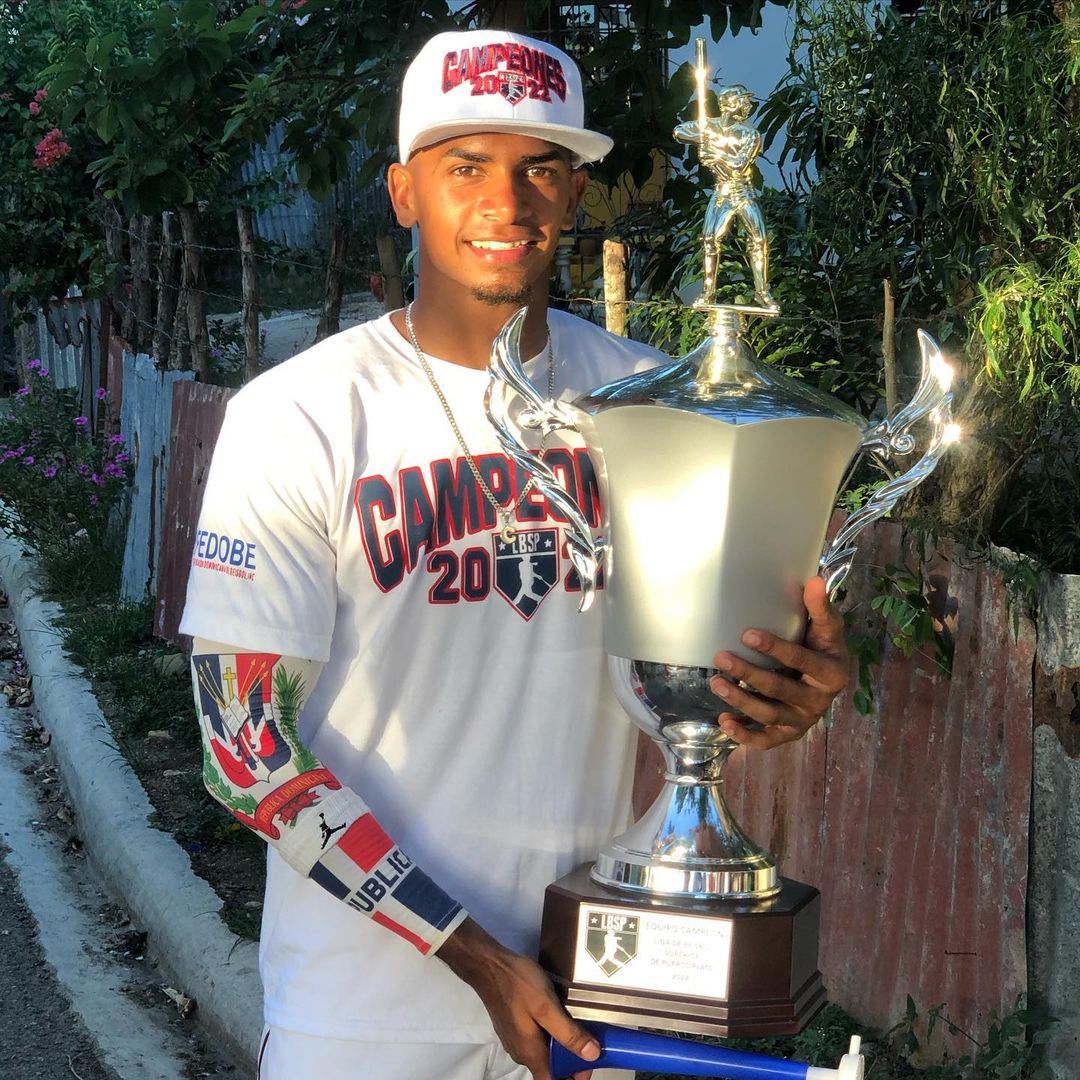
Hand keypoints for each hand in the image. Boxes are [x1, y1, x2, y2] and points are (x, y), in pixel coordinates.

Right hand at [437, 918, 599, 1079]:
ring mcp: (515, 1038)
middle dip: (569, 1060)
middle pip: (549, 1068)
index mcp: (530, 1052)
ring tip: (577, 1026)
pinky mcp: (513, 1025)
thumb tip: (592, 1055)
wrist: (489, 964)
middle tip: (588, 1040)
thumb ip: (568, 1033)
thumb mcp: (547, 1006)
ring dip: (560, 1045)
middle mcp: (521, 1051)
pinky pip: (535, 1039)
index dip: (572, 1076)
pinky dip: (549, 1034)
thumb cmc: (517, 984)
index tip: (588, 1062)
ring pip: (542, 1052)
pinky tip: (558, 1016)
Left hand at [709, 576, 848, 749]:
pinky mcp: (788, 733)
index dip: (775, 648)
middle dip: (749, 674)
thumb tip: (815, 578)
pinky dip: (744, 736)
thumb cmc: (823, 646)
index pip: (801, 660)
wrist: (830, 677)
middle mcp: (819, 701)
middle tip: (721, 657)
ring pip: (769, 714)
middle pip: (780, 689)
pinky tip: (723, 722)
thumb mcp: (826, 626)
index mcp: (832, 673)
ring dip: (741, 701)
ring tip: (716, 683)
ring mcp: (802, 720)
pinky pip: (766, 740)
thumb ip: (819, 606)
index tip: (747, 634)